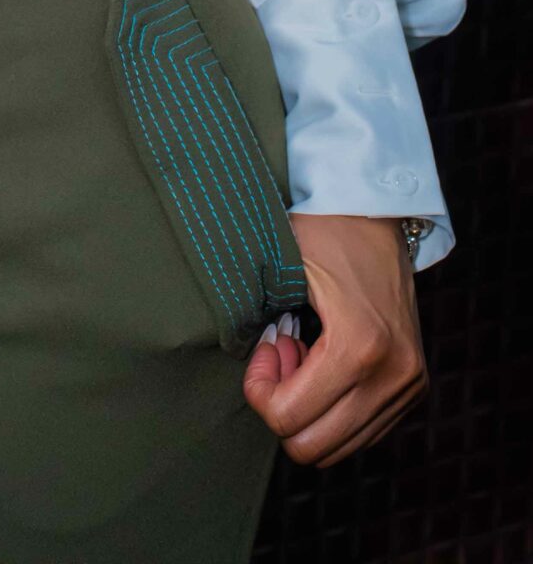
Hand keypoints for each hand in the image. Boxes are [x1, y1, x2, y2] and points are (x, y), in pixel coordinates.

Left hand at [242, 213, 427, 464]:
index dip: (260, 389)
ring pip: (340, 447)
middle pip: (313, 447)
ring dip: (311, 409)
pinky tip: (325, 362)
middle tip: (281, 352)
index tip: (265, 345)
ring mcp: (408, 385)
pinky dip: (334, 408)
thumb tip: (241, 362)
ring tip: (303, 354)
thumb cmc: (323, 228)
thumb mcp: (283, 267)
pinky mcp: (414, 386)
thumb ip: (261, 319)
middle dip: (283, 405)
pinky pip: (362, 430)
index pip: (289, 418)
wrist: (377, 208)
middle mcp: (393, 376)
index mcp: (359, 347)